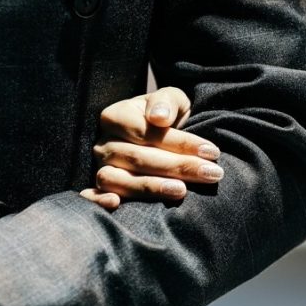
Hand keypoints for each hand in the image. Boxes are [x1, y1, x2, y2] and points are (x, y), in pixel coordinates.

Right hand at [80, 86, 222, 208]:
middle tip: (212, 174)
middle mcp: (103, 143)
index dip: (180, 143)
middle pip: (139, 158)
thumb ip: (166, 101)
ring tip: (182, 191)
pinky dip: (100, 202)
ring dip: (151, 188)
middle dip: (179, 167)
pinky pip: (93, 197)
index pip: (146, 132)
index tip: (212, 152)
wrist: (159, 137)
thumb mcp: (171, 100)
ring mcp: (100, 167)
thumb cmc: (166, 117)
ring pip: (119, 180)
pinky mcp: (101, 189)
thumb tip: (159, 117)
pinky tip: (117, 205)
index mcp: (115, 117)